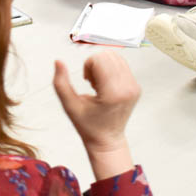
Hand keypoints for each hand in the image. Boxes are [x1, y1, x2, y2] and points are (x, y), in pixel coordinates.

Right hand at [53, 53, 139, 179]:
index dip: (88, 66)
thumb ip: (60, 83)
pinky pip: (122, 64)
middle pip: (108, 56)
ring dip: (103, 65)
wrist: (107, 139)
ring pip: (116, 57)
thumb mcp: (70, 106)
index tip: (87, 80)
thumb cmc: (88, 125)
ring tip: (99, 83)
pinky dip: (111, 69)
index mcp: (112, 94)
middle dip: (95, 64)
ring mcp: (134, 87)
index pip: (100, 60)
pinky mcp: (137, 87)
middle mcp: (127, 88)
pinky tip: (106, 84)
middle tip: (92, 83)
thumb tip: (58, 61)